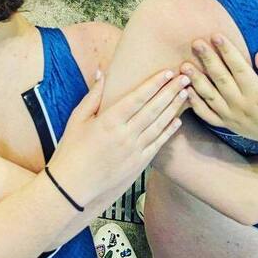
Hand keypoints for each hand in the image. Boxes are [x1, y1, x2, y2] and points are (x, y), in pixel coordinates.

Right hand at [46, 69, 186, 209]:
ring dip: (174, 108)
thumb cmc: (71, 149)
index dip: (154, 84)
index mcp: (109, 121)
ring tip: (185, 94)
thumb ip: (94, 95)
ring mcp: (134, 151)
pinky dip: (168, 132)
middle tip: (185, 77)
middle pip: (153, 109)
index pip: (137, 97)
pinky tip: (177, 121)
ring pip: (159, 125)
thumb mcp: (77, 118)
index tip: (167, 72)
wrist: (73, 185)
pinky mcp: (138, 164)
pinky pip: (157, 144)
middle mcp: (125, 135)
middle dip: (170, 91)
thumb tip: (102, 72)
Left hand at [182, 35, 257, 152]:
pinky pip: (207, 115)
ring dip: (196, 80)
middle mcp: (242, 107)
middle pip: (221, 80)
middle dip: (208, 60)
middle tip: (196, 42)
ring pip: (210, 97)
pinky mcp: (226, 124)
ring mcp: (232, 117)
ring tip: (184, 65)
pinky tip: (186, 89)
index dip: (228, 52)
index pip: (240, 70)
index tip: (216, 35)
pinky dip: (195, 104)